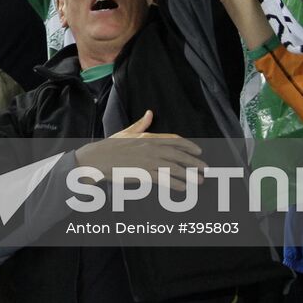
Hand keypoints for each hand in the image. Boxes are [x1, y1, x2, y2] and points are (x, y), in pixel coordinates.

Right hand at [74, 110, 202, 187]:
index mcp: (148, 137)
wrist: (97, 159)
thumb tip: (150, 113)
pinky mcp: (144, 173)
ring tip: (199, 181)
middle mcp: (151, 147)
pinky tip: (184, 188)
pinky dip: (176, 184)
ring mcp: (148, 161)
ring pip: (175, 168)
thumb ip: (141, 124)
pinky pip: (165, 179)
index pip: (174, 140)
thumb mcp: (126, 132)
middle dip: (195, 162)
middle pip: (179, 154)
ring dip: (190, 175)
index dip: (189, 146)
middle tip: (206, 168)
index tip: (199, 151)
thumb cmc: (110, 146)